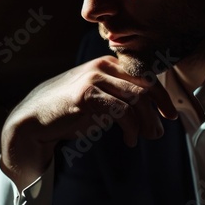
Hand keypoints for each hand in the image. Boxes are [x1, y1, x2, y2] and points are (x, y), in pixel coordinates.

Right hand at [0, 55, 177, 189]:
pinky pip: (121, 110)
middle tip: (157, 133)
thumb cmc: (68, 111)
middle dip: (156, 111)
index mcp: (109, 64)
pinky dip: (130, 127)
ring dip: (146, 122)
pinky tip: (129, 139)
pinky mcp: (86, 94)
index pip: (145, 76)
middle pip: (145, 86)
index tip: (170, 115)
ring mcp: (94, 77)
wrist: (34, 120)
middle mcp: (104, 66)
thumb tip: (149, 114)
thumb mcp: (99, 101)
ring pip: (136, 98)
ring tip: (144, 138)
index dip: (162, 96)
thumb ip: (120, 100)